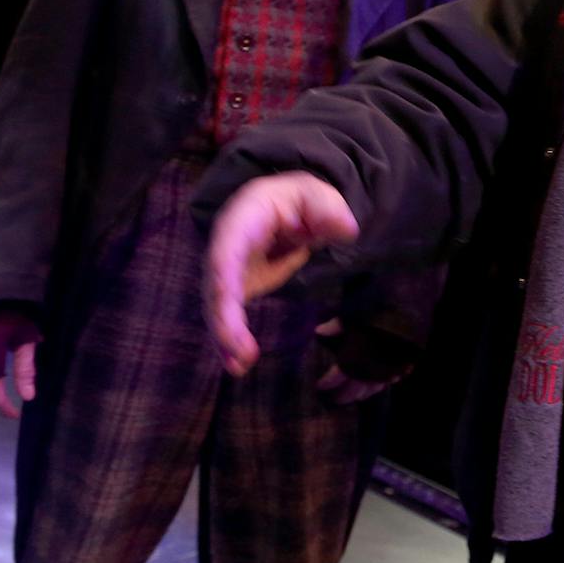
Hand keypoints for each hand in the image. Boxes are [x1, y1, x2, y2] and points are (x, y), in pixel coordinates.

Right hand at [205, 172, 357, 376]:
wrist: (293, 208)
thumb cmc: (302, 199)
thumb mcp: (319, 195)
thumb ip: (329, 210)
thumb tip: (347, 229)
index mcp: (244, 218)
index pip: (228, 249)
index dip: (224, 276)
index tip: (228, 301)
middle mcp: (226, 245)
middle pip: (216, 284)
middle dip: (223, 319)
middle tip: (240, 352)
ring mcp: (229, 269)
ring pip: (217, 306)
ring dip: (225, 337)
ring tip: (238, 367)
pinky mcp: (238, 288)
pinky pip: (228, 316)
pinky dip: (231, 340)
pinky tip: (240, 364)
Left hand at [313, 319, 408, 403]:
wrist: (407, 321)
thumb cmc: (377, 319)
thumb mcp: (353, 318)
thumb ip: (337, 326)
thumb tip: (319, 331)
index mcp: (353, 359)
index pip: (336, 376)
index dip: (327, 382)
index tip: (319, 385)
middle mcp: (368, 370)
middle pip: (354, 390)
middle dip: (344, 396)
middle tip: (335, 399)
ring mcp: (385, 372)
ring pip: (371, 389)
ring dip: (362, 394)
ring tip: (355, 397)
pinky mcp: (399, 370)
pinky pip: (386, 383)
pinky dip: (378, 387)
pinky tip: (376, 386)